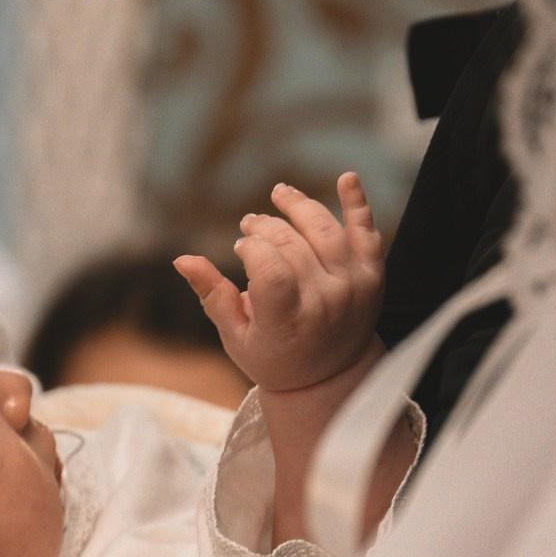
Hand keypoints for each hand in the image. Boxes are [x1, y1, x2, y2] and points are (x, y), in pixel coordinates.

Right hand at [176, 174, 385, 394]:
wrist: (331, 378)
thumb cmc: (274, 357)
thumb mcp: (235, 335)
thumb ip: (212, 295)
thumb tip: (182, 258)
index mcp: (288, 322)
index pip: (270, 270)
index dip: (251, 248)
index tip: (242, 249)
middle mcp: (325, 303)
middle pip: (292, 245)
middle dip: (265, 227)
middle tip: (252, 225)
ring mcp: (353, 287)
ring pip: (324, 229)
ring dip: (297, 205)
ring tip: (280, 196)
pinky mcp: (373, 276)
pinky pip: (367, 231)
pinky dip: (357, 202)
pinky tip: (346, 178)